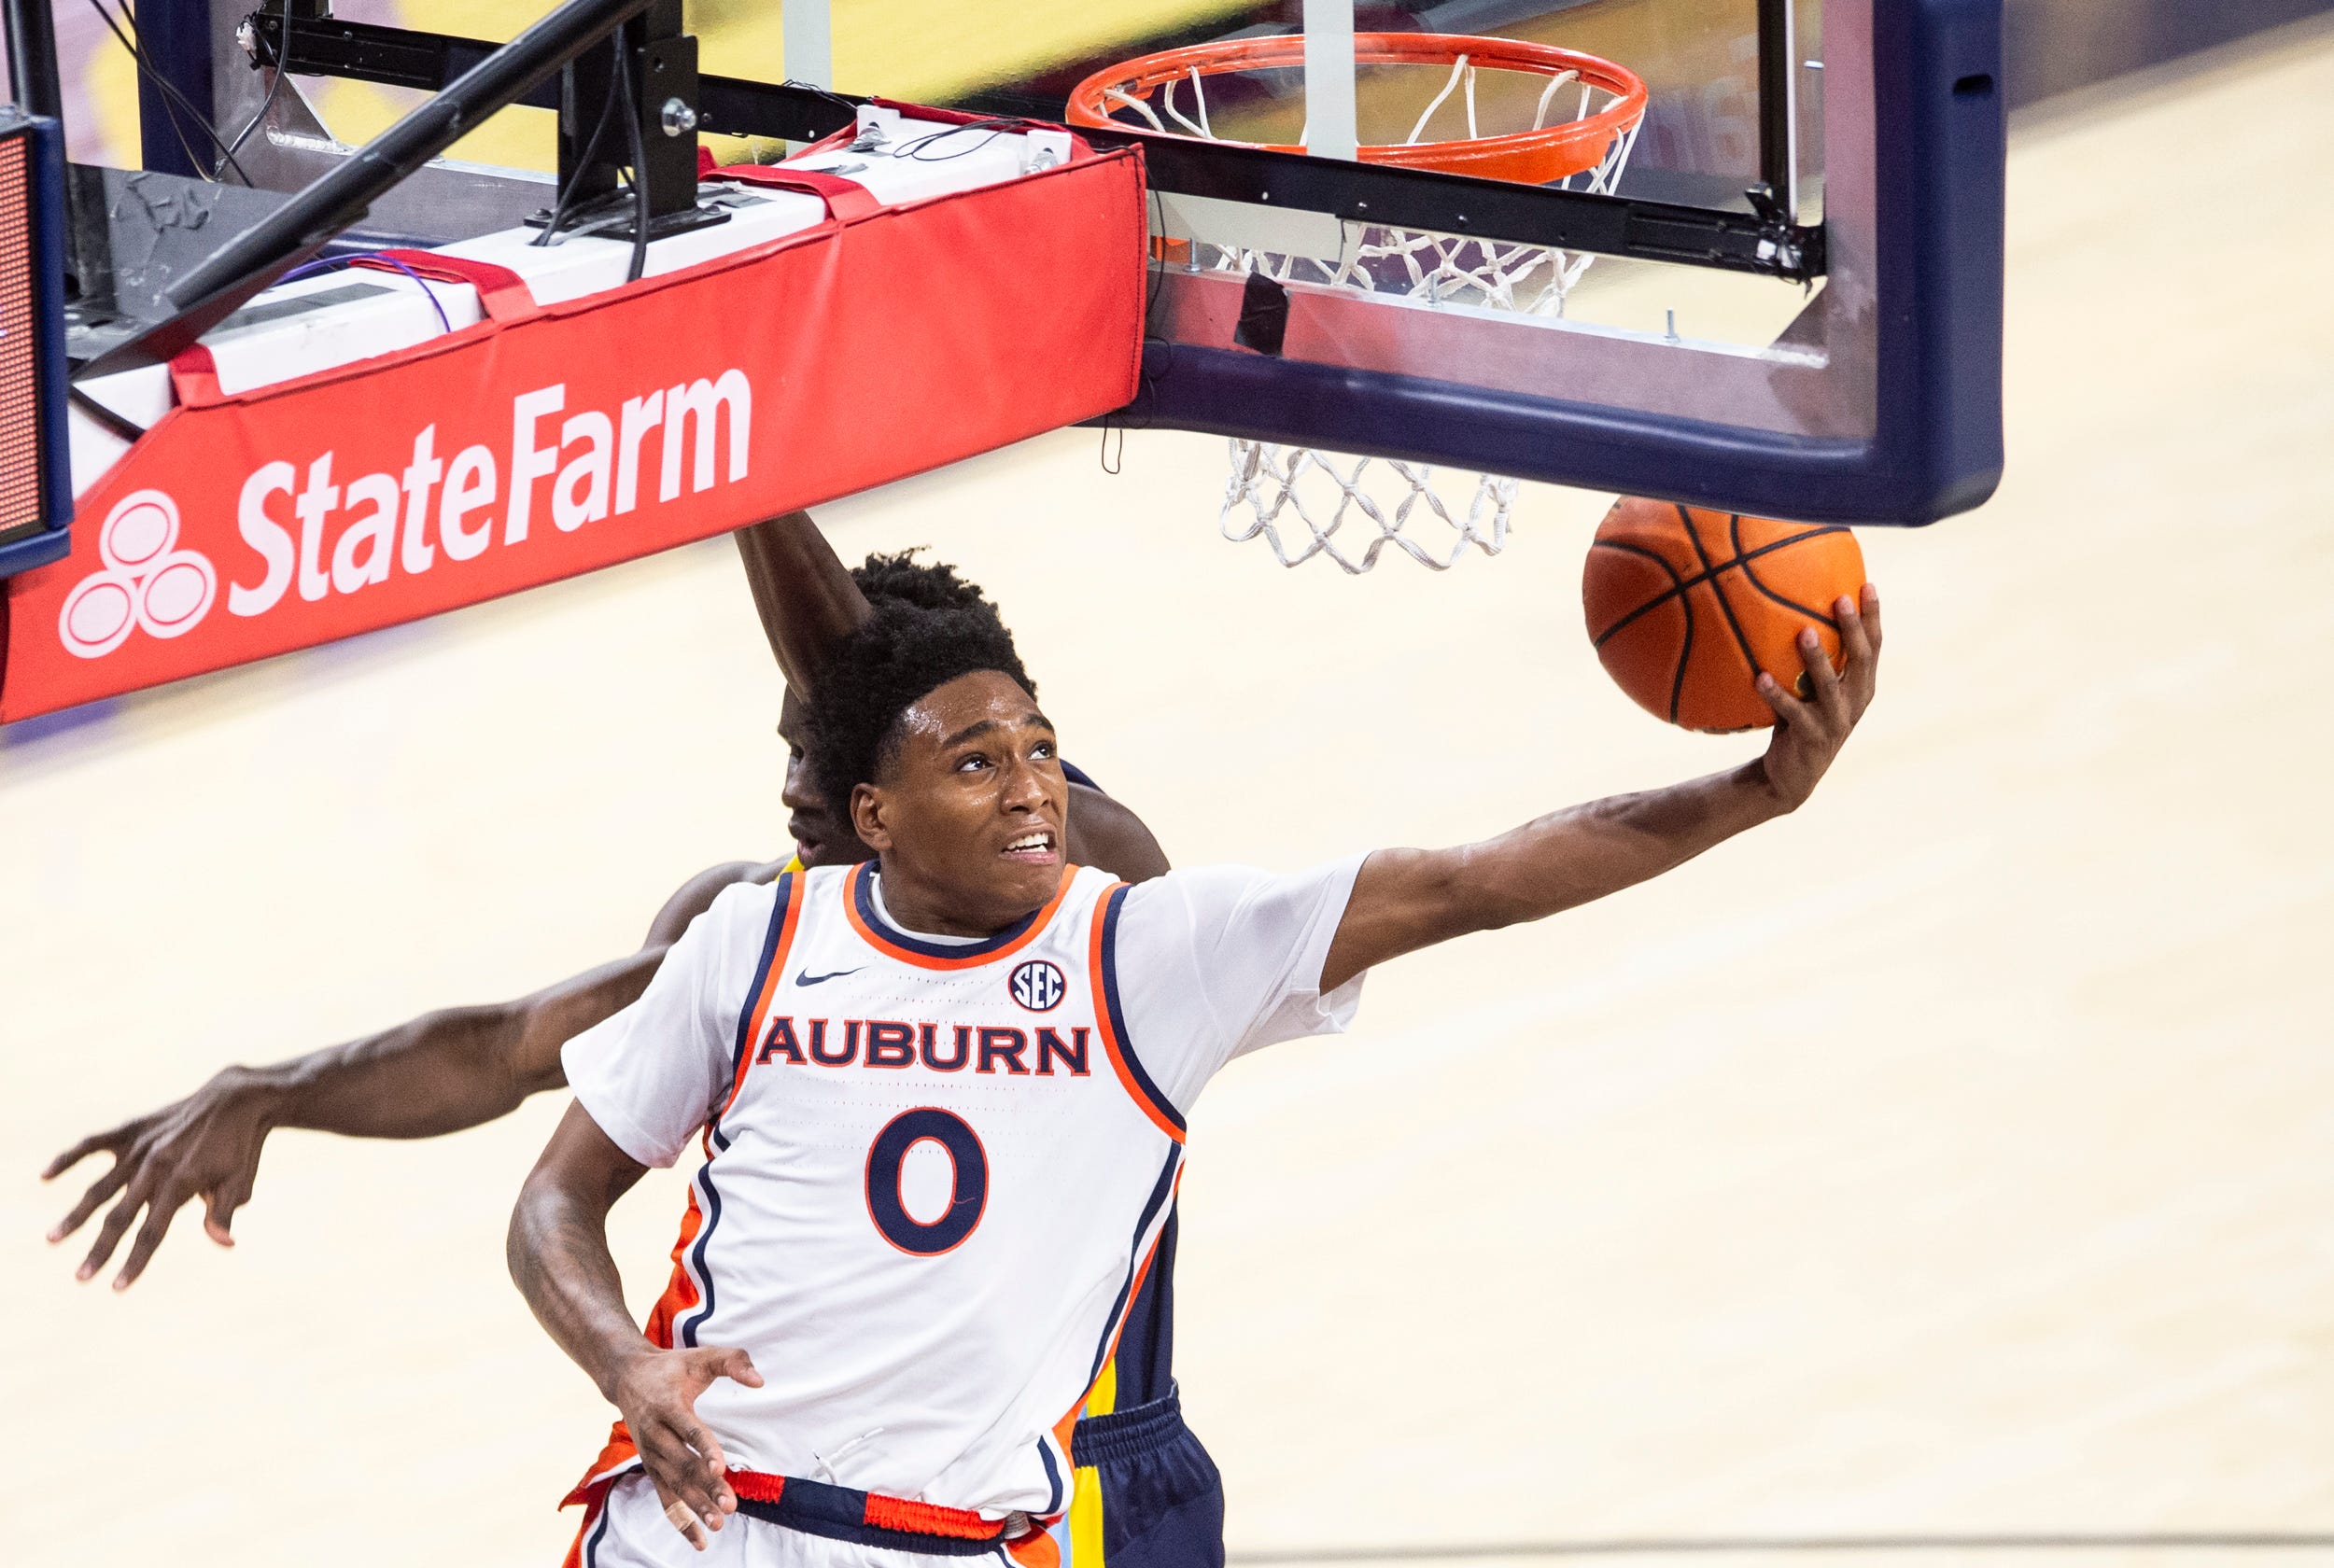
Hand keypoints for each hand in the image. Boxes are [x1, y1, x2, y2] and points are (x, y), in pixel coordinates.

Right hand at [43, 1068, 278, 1288]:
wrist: (238, 1099)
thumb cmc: (242, 1147)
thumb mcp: (239, 1182)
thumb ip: (222, 1214)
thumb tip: (224, 1244)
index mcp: (181, 1183)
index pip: (152, 1233)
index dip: (135, 1262)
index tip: (117, 1288)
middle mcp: (155, 1167)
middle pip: (121, 1217)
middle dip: (100, 1251)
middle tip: (80, 1278)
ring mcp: (141, 1148)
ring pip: (100, 1187)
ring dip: (75, 1216)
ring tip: (52, 1239)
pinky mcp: (133, 1129)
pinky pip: (94, 1143)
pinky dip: (69, 1157)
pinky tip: (45, 1176)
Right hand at [611, 1345, 763, 1550]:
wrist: (627, 1377)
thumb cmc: (672, 1368)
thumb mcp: (702, 1356)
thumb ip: (733, 1361)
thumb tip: (759, 1382)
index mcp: (667, 1405)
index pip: (688, 1430)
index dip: (704, 1449)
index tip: (720, 1469)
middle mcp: (655, 1433)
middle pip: (683, 1464)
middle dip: (705, 1487)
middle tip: (730, 1506)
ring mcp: (651, 1454)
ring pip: (674, 1485)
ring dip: (695, 1506)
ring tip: (718, 1524)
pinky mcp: (651, 1468)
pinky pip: (664, 1498)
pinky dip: (679, 1520)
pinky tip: (699, 1540)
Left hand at [1755, 583, 1881, 810]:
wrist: (1791, 776)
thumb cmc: (1799, 719)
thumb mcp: (1810, 688)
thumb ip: (1811, 659)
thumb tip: (1782, 609)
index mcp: (1861, 686)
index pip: (1874, 646)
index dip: (1873, 617)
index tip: (1868, 584)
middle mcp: (1855, 702)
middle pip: (1861, 660)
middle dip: (1853, 629)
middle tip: (1840, 599)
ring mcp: (1835, 722)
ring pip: (1829, 687)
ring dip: (1817, 658)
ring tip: (1802, 631)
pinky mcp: (1811, 739)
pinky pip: (1792, 713)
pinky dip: (1777, 695)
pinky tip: (1760, 678)